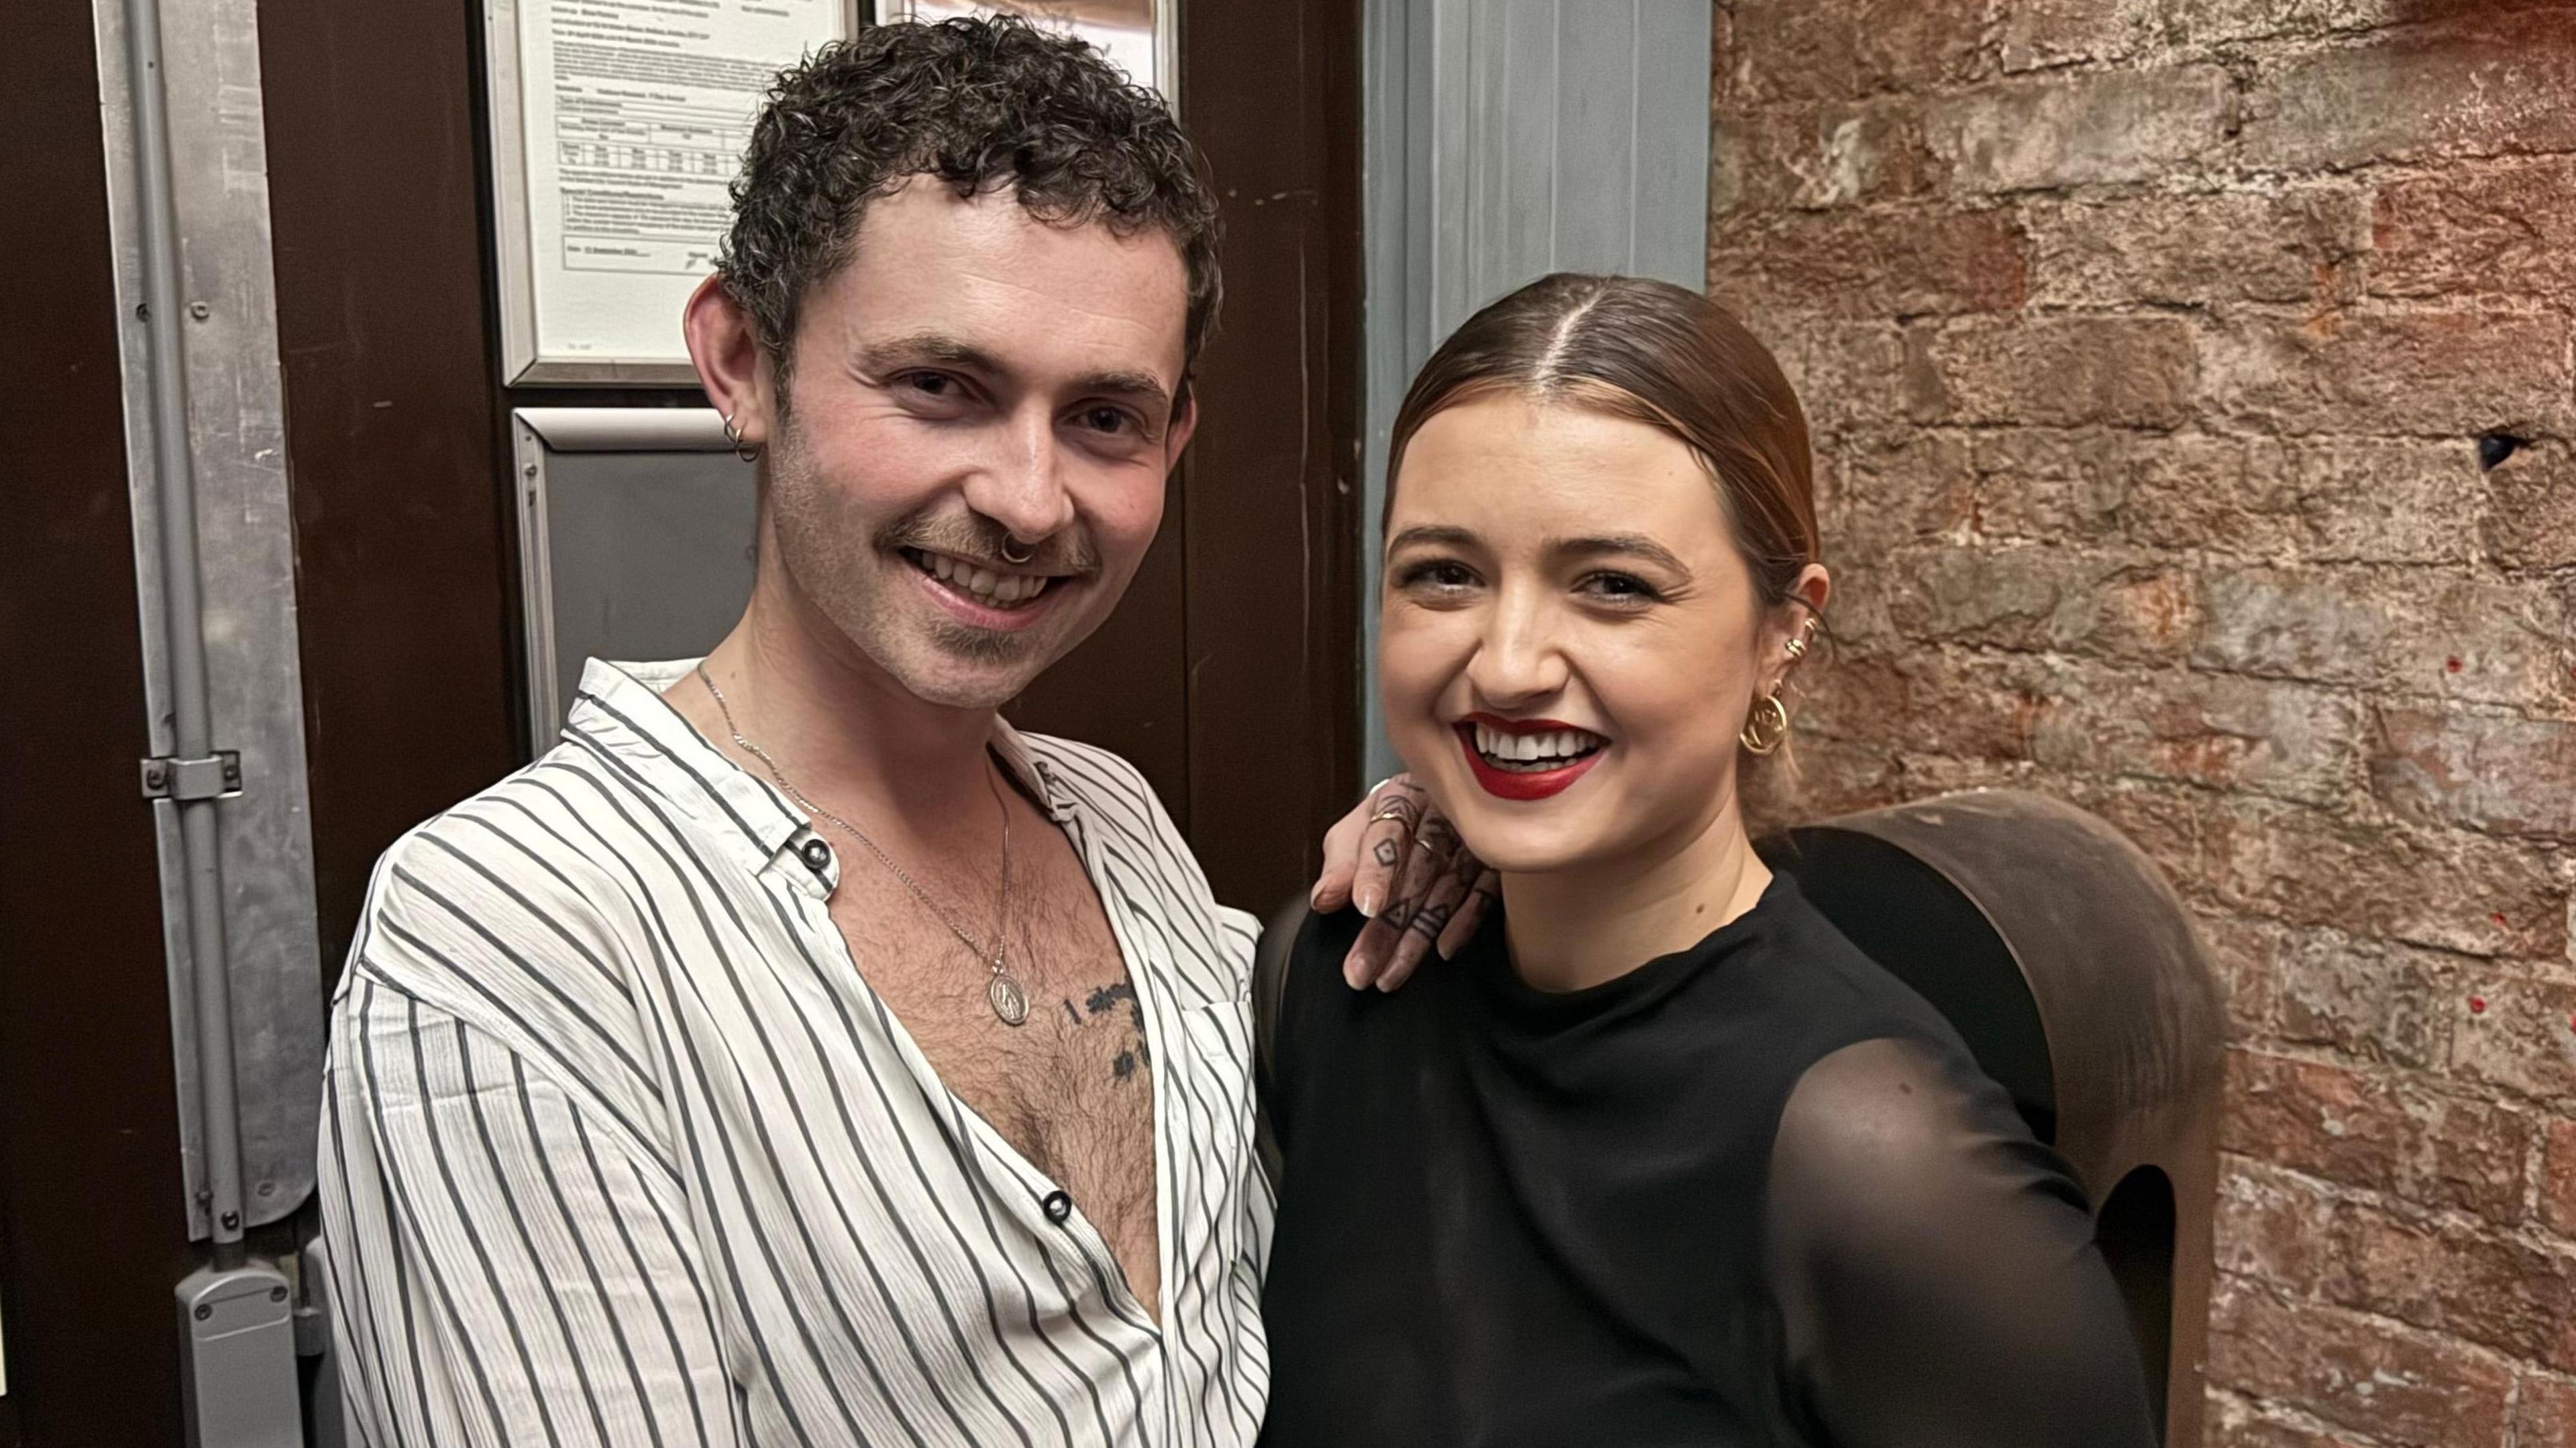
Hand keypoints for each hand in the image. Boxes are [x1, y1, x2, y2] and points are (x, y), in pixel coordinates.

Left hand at [1310, 775, 1497, 991]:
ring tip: (1390, 975)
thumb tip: (1324, 899)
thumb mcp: (1357, 832)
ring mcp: (1472, 840)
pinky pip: (1483, 896)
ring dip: (1418, 937)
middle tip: (1363, 969)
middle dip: (1388, 925)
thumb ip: (1340, 865)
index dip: (1376, 872)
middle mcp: (1441, 817)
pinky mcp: (1495, 864)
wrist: (1440, 802)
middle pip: (1414, 874)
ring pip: (1445, 892)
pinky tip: (1444, 951)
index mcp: (1402, 800)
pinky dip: (1465, 924)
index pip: (1387, 835)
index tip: (1364, 908)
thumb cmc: (1391, 822)